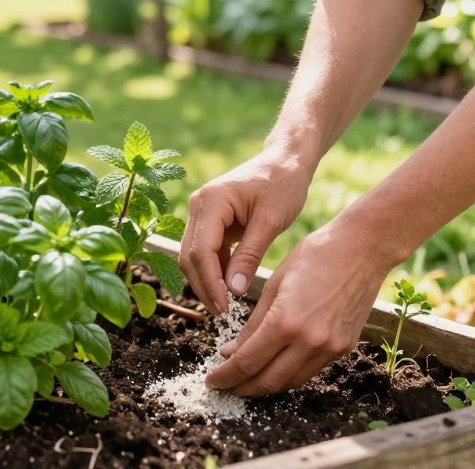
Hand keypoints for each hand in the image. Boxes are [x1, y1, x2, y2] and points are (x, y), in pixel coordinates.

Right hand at [179, 150, 310, 314]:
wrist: (285, 161)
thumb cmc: (282, 184)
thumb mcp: (271, 221)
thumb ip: (250, 255)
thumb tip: (234, 291)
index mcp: (211, 201)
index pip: (201, 251)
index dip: (210, 283)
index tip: (226, 307)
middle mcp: (198, 205)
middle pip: (190, 256)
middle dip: (204, 286)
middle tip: (223, 313)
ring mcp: (201, 212)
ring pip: (193, 255)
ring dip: (206, 281)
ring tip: (225, 305)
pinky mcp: (209, 220)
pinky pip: (205, 250)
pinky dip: (214, 270)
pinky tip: (229, 287)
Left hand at [205, 217, 390, 396]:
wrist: (362, 249)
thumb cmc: (314, 256)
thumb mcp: (273, 285)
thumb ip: (253, 323)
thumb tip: (231, 352)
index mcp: (285, 322)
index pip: (247, 362)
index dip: (226, 377)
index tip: (212, 381)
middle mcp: (309, 342)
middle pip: (268, 381)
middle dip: (242, 388)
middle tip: (225, 386)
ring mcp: (330, 348)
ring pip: (290, 382)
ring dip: (265, 385)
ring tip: (246, 380)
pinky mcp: (344, 349)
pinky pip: (310, 371)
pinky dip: (288, 374)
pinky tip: (274, 366)